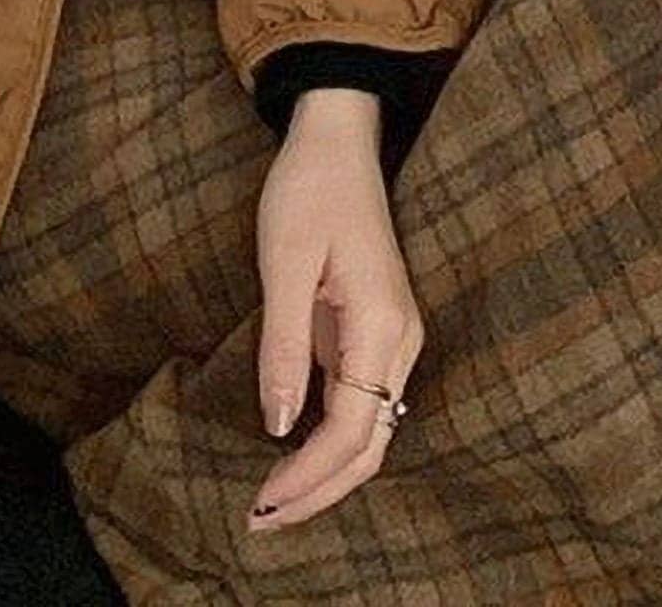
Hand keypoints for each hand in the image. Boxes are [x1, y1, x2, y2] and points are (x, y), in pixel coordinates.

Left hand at [246, 88, 424, 535]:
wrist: (338, 140)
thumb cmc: (308, 190)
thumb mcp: (284, 262)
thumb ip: (284, 345)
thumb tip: (280, 426)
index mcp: (383, 325)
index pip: (353, 431)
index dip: (309, 476)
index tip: (263, 502)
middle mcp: (401, 340)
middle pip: (370, 446)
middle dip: (318, 492)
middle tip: (260, 520)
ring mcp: (395, 336)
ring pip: (372, 430)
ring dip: (326, 472)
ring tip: (273, 501)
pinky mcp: (379, 329)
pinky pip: (364, 402)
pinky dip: (333, 440)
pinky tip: (295, 455)